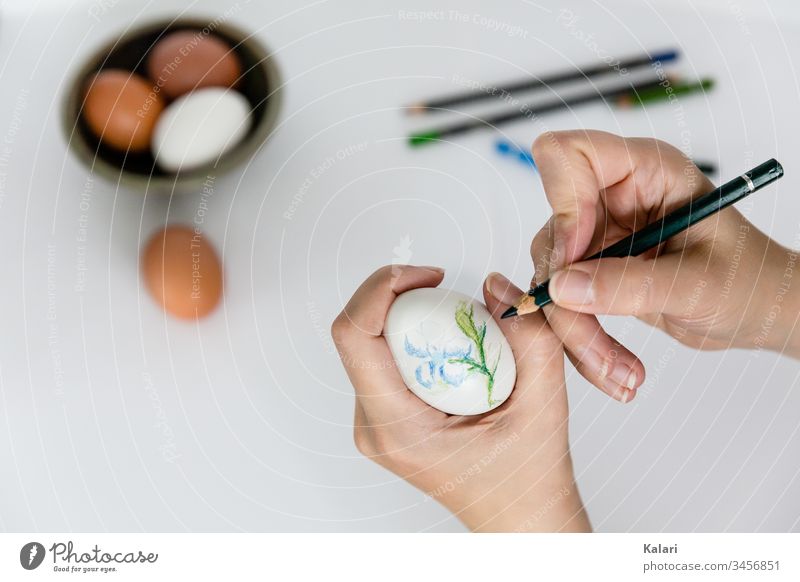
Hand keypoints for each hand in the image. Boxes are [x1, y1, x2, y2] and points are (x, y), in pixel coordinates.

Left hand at [331, 265, 589, 531]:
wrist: (520, 519)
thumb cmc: (527, 479)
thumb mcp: (544, 404)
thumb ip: (529, 339)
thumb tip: (496, 286)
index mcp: (397, 428)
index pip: (353, 336)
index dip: (380, 288)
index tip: (428, 277)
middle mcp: (373, 425)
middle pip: (361, 332)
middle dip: (403, 297)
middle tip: (450, 293)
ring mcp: (375, 421)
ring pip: (372, 341)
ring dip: (412, 317)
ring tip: (462, 327)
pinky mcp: (386, 414)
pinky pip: (386, 356)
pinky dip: (419, 336)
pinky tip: (457, 349)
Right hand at [529, 130, 799, 400]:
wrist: (755, 312)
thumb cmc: (748, 281)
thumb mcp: (698, 284)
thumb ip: (630, 284)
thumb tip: (560, 289)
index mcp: (645, 172)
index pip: (569, 154)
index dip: (562, 202)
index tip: (575, 256)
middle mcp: (612, 198)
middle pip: (553, 232)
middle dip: (566, 295)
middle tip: (593, 340)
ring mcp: (598, 234)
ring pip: (549, 276)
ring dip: (574, 330)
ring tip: (617, 370)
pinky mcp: (589, 270)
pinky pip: (560, 303)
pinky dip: (579, 341)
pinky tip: (612, 367)